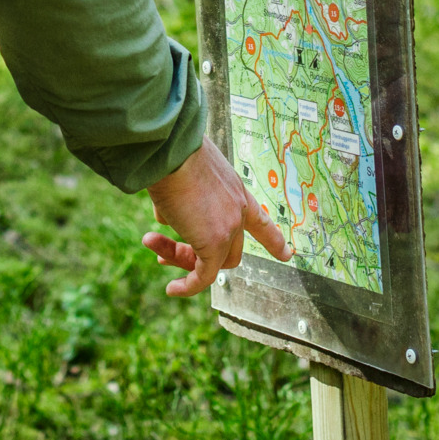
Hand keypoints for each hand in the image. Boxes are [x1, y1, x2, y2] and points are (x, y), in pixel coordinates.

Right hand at [141, 138, 289, 296]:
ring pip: (212, 261)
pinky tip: (171, 289)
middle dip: (196, 253)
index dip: (273, 240)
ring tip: (150, 243)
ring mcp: (229, 227)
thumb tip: (167, 218)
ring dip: (179, 258)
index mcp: (235, 189)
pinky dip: (188, 285)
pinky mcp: (214, 243)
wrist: (170, 151)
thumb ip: (181, 199)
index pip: (260, 220)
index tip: (287, 254)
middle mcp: (238, 209)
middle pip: (229, 248)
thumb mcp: (182, 176)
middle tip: (167, 250)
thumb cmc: (172, 155)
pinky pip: (204, 276)